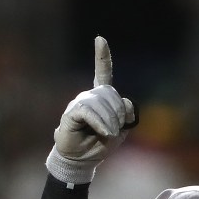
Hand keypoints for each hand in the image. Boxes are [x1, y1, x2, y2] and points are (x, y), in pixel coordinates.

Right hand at [47, 37, 137, 185]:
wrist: (82, 159)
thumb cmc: (100, 143)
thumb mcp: (121, 129)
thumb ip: (126, 114)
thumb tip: (126, 103)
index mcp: (100, 97)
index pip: (102, 73)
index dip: (102, 57)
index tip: (100, 39)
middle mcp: (89, 96)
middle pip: (110, 93)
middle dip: (118, 113)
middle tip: (116, 130)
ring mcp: (79, 103)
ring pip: (101, 102)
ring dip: (110, 121)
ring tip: (108, 133)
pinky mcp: (72, 113)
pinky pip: (89, 111)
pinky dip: (100, 123)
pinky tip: (103, 132)